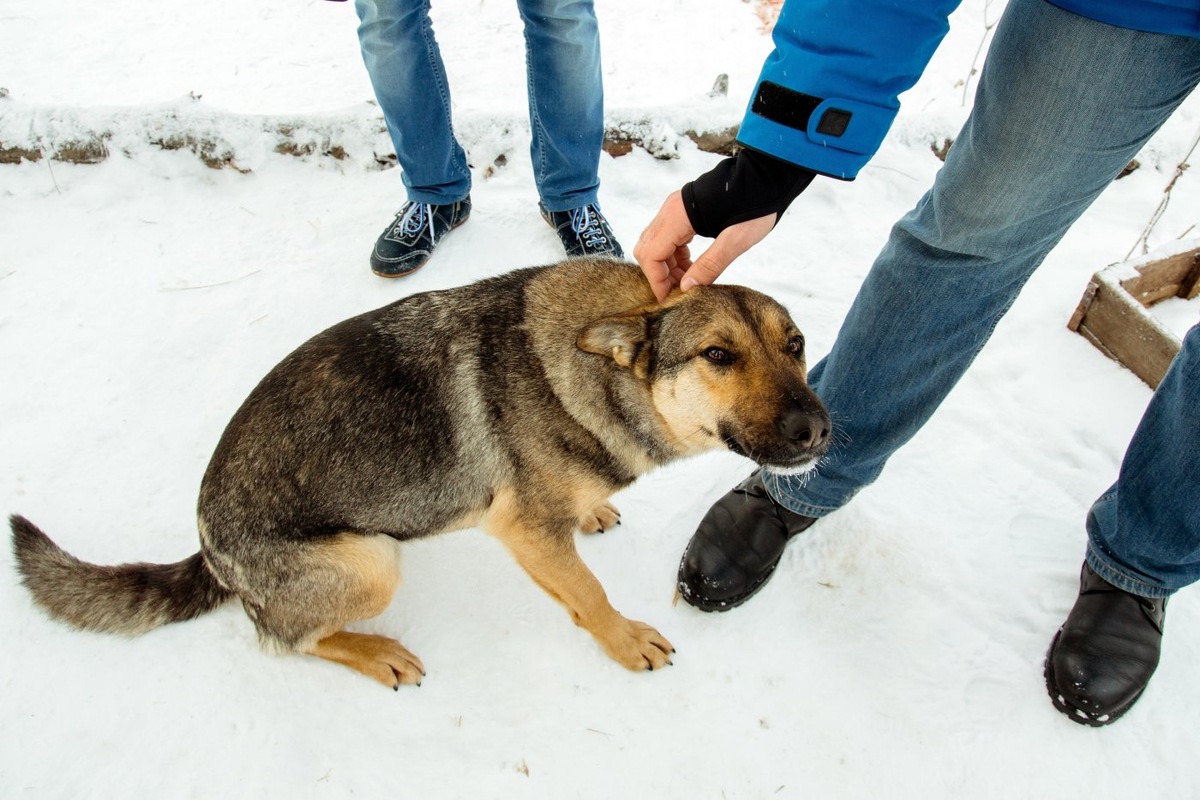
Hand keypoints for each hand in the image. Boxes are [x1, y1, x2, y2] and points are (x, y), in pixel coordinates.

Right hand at [635, 192, 776, 301]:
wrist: (767, 176)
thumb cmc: (755, 203)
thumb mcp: (736, 240)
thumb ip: (710, 265)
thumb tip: (687, 288)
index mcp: (678, 216)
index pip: (651, 255)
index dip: (656, 280)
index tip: (668, 299)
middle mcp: (671, 211)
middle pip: (648, 249)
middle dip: (659, 274)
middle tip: (678, 291)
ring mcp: (676, 209)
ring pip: (657, 243)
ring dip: (668, 265)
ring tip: (689, 281)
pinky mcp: (684, 210)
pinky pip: (669, 237)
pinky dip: (675, 255)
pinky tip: (693, 266)